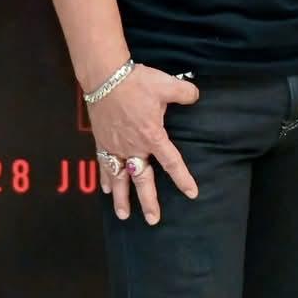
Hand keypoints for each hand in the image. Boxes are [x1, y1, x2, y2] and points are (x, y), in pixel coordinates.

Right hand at [89, 64, 201, 224]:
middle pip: (143, 179)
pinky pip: (104, 165)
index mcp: (152, 136)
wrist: (105, 77)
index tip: (191, 193)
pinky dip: (105, 178)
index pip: (171, 162)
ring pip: (120, 179)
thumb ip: (185, 93)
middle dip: (148, 201)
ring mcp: (115, 146)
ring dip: (121, 198)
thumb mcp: (167, 85)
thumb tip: (196, 96)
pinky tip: (106, 189)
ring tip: (124, 215)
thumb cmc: (137, 82)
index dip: (182, 179)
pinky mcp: (101, 141)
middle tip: (154, 220)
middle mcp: (134, 147)